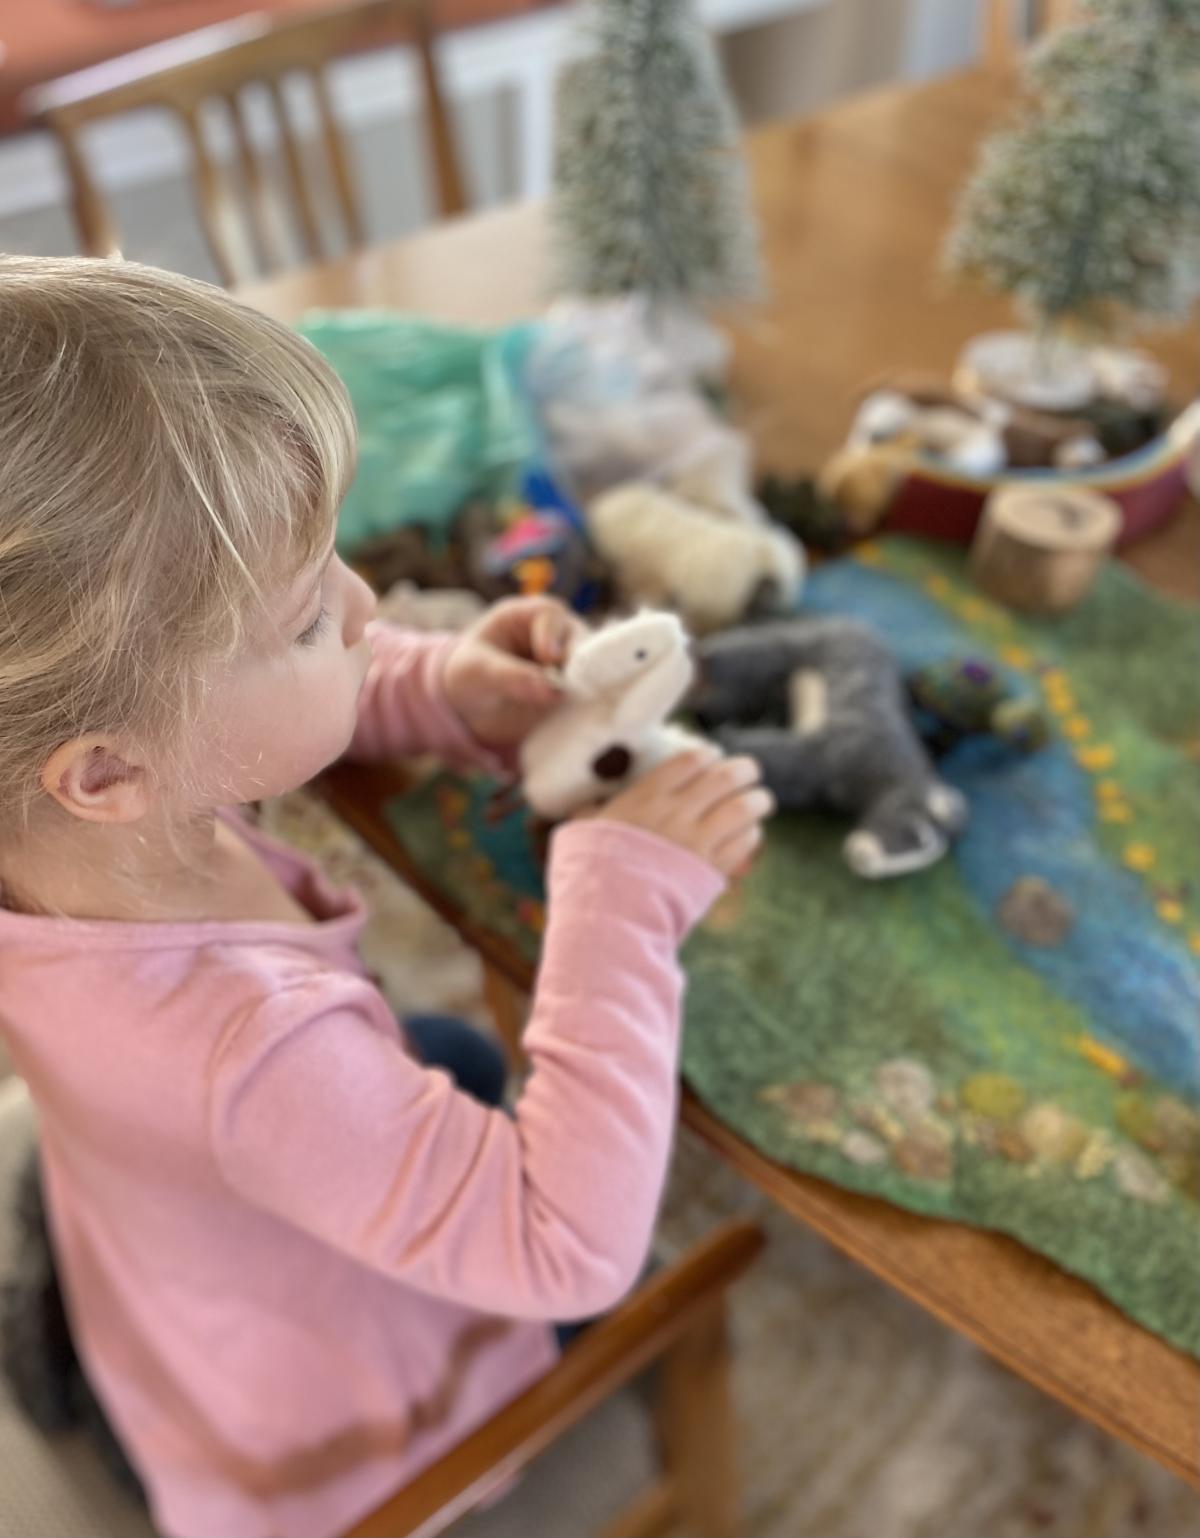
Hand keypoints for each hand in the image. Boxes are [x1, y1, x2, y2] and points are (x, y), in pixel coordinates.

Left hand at [443, 597, 586, 747]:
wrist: (471, 708)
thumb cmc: (469, 674)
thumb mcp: (478, 671)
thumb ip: (510, 676)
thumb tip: (550, 690)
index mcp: (529, 615)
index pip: (551, 616)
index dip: (552, 637)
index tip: (548, 659)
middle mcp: (558, 634)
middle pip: (582, 640)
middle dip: (578, 664)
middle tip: (569, 687)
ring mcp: (572, 663)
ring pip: (593, 669)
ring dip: (587, 686)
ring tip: (575, 704)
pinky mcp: (577, 691)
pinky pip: (591, 695)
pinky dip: (588, 705)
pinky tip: (583, 717)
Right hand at [589, 750, 773, 878]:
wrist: (607, 913)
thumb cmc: (590, 872)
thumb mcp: (587, 832)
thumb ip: (594, 814)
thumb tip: (582, 809)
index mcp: (646, 796)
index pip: (690, 760)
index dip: (708, 755)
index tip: (713, 758)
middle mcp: (676, 812)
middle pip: (726, 777)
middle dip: (744, 770)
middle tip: (749, 772)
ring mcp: (696, 841)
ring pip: (744, 808)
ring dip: (758, 800)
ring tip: (761, 800)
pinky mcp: (711, 870)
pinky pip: (744, 842)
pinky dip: (752, 834)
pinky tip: (749, 833)